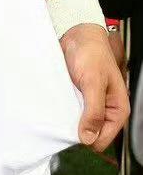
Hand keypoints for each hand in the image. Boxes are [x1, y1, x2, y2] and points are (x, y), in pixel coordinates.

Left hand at [60, 23, 129, 151]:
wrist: (77, 34)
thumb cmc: (91, 53)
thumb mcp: (93, 82)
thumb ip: (93, 111)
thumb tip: (88, 138)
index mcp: (117, 110)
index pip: (102, 140)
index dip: (88, 138)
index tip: (72, 130)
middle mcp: (105, 110)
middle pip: (90, 135)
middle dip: (77, 129)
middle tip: (65, 117)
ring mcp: (90, 105)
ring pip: (78, 124)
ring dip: (68, 120)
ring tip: (60, 109)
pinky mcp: (77, 98)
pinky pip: (70, 112)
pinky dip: (63, 111)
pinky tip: (57, 104)